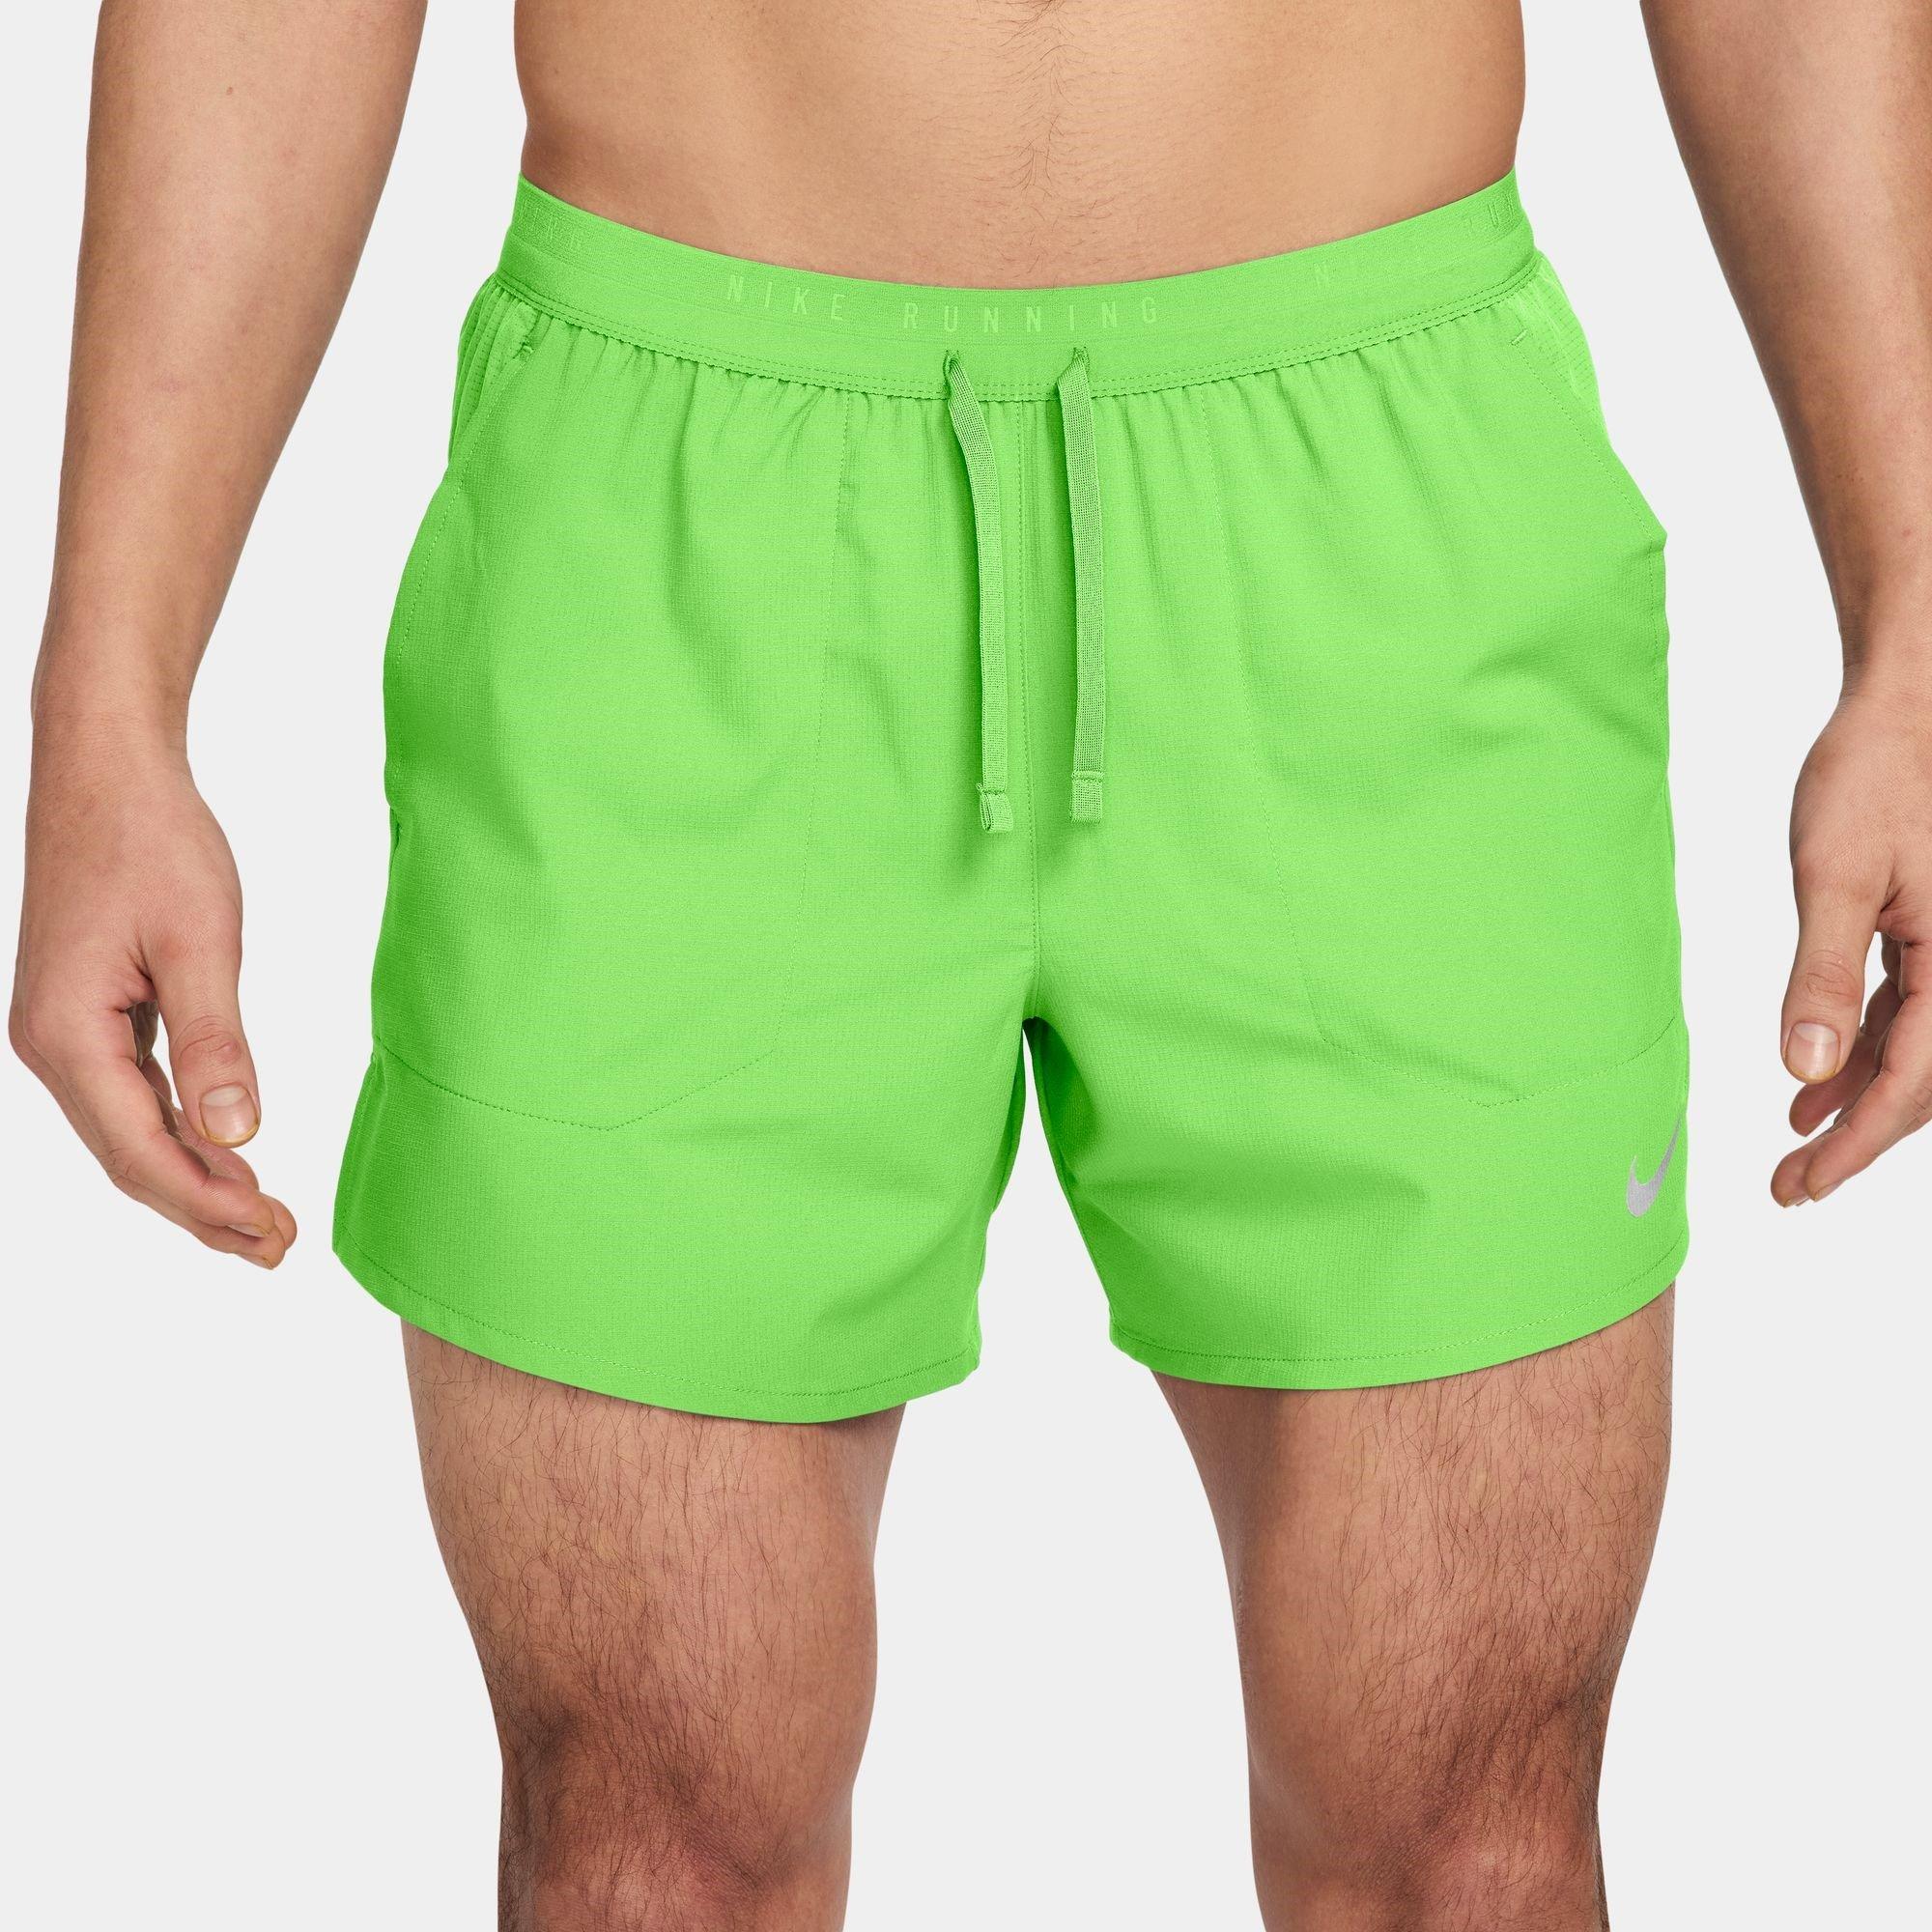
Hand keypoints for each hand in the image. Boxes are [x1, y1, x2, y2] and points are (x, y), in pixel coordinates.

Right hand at [11, 723, 295, 1264]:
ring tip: (264, 1220)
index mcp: (67, 1036)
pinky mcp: (90, 1013)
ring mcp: (66, 1032)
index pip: (142, 1153)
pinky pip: (135, 1096)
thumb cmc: (152, 841)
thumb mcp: (199, 942)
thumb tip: (236, 1135)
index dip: (209, 1205)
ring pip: (133, 1132)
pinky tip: (227, 1154)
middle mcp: (53, 1045)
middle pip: (132, 1158)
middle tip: (283, 1249)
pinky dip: (183, 1133)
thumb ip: (216, 1042)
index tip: (276, 1233)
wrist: (108, 770)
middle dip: (206, 1210)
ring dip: (198, 1179)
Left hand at [1774, 685, 1931, 1205]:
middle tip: (1791, 1188)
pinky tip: (1810, 1084)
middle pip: (1925, 1080)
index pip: (1916, 1081)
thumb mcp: (1836, 877)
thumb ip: (1822, 976)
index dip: (1859, 1143)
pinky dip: (1861, 1051)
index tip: (1804, 1186)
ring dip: (1858, 1100)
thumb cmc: (1874, 775)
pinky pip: (1908, 1013)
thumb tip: (1805, 1070)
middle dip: (1860, 1137)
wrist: (1906, 708)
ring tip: (1794, 1145)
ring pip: (1915, 1051)